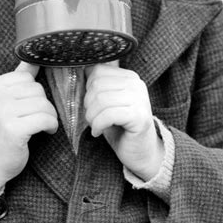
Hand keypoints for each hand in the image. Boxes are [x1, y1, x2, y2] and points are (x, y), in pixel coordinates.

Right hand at [0, 62, 57, 200]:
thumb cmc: (1, 129)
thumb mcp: (5, 100)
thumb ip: (18, 78)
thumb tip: (34, 58)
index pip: (26, 76)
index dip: (33, 92)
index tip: (29, 106)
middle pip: (37, 89)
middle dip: (43, 104)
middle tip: (38, 118)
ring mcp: (3, 112)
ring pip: (43, 103)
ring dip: (50, 116)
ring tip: (43, 125)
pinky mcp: (13, 129)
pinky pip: (45, 118)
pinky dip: (51, 125)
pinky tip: (46, 131)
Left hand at [84, 63, 163, 180]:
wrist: (141, 153)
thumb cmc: (120, 127)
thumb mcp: (108, 102)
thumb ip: (98, 85)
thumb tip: (81, 70)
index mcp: (129, 77)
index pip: (98, 70)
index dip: (87, 88)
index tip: (91, 104)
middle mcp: (137, 84)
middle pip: (97, 85)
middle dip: (88, 104)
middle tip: (91, 118)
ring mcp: (140, 100)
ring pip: (101, 100)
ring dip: (91, 116)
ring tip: (94, 125)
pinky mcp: (140, 117)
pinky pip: (108, 115)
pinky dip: (98, 125)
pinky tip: (98, 132)